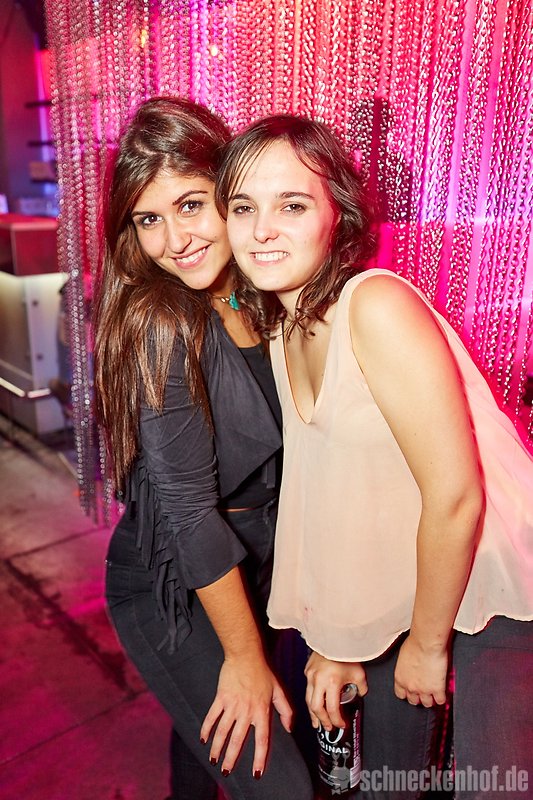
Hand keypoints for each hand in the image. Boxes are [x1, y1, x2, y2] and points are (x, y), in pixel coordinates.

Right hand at [200, 654, 291, 777]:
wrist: (246, 654)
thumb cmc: (263, 671)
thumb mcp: (279, 690)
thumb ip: (285, 710)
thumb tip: (289, 728)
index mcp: (262, 711)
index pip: (261, 740)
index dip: (259, 758)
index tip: (256, 773)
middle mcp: (246, 711)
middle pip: (237, 740)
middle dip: (231, 759)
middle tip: (226, 772)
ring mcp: (232, 705)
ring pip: (223, 732)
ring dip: (217, 748)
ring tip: (213, 760)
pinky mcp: (221, 698)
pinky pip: (212, 716)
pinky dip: (206, 729)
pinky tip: (204, 739)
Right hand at [304, 651, 367, 729]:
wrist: (335, 636)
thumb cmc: (347, 653)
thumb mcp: (359, 673)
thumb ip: (361, 687)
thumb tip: (360, 694)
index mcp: (332, 682)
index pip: (332, 709)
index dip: (337, 720)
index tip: (341, 724)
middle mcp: (319, 680)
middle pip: (316, 708)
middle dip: (322, 720)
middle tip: (328, 727)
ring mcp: (310, 675)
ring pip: (308, 700)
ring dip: (313, 713)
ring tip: (317, 722)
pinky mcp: (307, 670)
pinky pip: (307, 688)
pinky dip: (311, 698)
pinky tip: (314, 702)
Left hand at [394, 634, 448, 706]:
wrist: (426, 642)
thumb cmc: (414, 643)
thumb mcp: (403, 656)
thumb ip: (406, 667)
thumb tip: (410, 667)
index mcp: (400, 678)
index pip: (400, 694)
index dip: (406, 693)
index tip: (411, 691)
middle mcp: (410, 686)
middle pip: (413, 701)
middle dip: (418, 697)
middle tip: (423, 692)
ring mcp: (424, 690)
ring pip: (427, 704)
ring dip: (430, 699)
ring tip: (434, 694)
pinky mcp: (437, 689)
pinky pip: (440, 701)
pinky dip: (442, 698)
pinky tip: (443, 693)